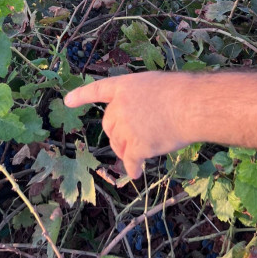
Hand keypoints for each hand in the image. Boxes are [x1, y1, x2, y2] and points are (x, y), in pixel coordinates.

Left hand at [64, 72, 192, 178]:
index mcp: (123, 86)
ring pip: (119, 144)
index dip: (82, 95)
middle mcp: (119, 107)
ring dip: (127, 149)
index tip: (67, 101)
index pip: (98, 90)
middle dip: (117, 133)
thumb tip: (145, 118)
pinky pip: (130, 161)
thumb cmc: (180, 91)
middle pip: (109, 125)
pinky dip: (133, 167)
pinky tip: (136, 173)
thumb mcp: (154, 85)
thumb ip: (142, 98)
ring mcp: (126, 127)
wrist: (189, 105)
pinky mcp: (136, 146)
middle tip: (133, 137)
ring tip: (145, 149)